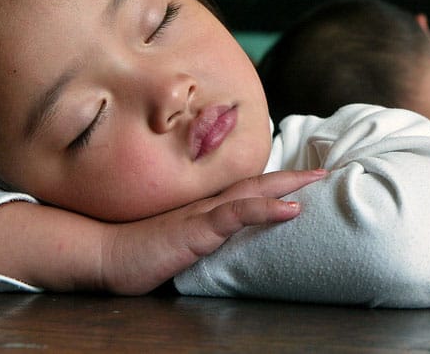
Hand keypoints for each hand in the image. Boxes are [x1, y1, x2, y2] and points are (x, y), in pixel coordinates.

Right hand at [100, 168, 326, 293]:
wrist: (105, 255)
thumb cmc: (138, 253)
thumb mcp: (178, 245)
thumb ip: (200, 239)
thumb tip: (222, 246)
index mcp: (203, 209)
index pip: (245, 190)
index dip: (274, 183)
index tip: (303, 180)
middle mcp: (206, 204)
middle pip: (256, 183)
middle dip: (291, 177)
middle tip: (324, 172)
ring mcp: (201, 214)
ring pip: (251, 192)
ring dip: (287, 185)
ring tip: (316, 180)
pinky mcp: (196, 229)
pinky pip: (236, 215)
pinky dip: (266, 209)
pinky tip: (291, 209)